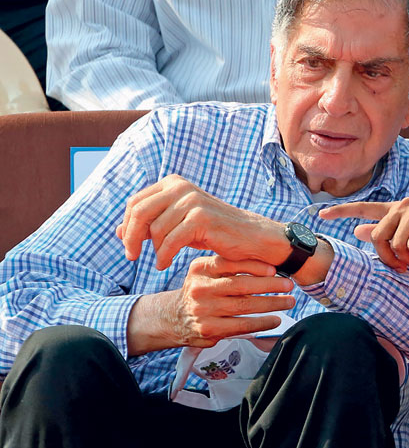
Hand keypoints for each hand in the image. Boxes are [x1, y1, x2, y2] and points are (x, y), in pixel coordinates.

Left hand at [117, 174, 286, 269]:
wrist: (252, 238)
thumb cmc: (215, 232)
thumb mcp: (179, 225)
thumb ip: (151, 224)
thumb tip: (117, 230)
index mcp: (173, 183)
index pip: (136, 202)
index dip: (126, 226)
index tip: (128, 246)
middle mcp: (181, 187)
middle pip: (140, 212)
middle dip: (131, 238)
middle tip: (132, 257)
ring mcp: (192, 200)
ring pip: (155, 229)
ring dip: (154, 250)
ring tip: (162, 261)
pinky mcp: (202, 218)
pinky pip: (171, 240)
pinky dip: (165, 256)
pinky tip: (167, 264)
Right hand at [126, 255, 294, 353]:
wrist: (173, 317)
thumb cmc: (201, 291)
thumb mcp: (207, 273)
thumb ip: (229, 267)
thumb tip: (269, 266)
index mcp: (200, 268)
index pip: (230, 263)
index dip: (255, 265)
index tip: (275, 269)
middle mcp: (200, 288)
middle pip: (241, 285)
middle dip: (270, 285)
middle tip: (289, 285)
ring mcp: (203, 310)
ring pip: (245, 306)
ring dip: (272, 304)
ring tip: (289, 301)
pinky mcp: (208, 329)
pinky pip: (242, 325)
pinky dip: (262, 323)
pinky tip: (275, 320)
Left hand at [319, 198, 408, 271]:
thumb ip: (386, 233)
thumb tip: (357, 231)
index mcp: (397, 209)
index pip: (364, 207)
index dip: (342, 211)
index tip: (321, 214)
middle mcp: (403, 205)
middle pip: (377, 236)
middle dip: (387, 258)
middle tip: (402, 269)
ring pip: (394, 243)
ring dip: (406, 261)